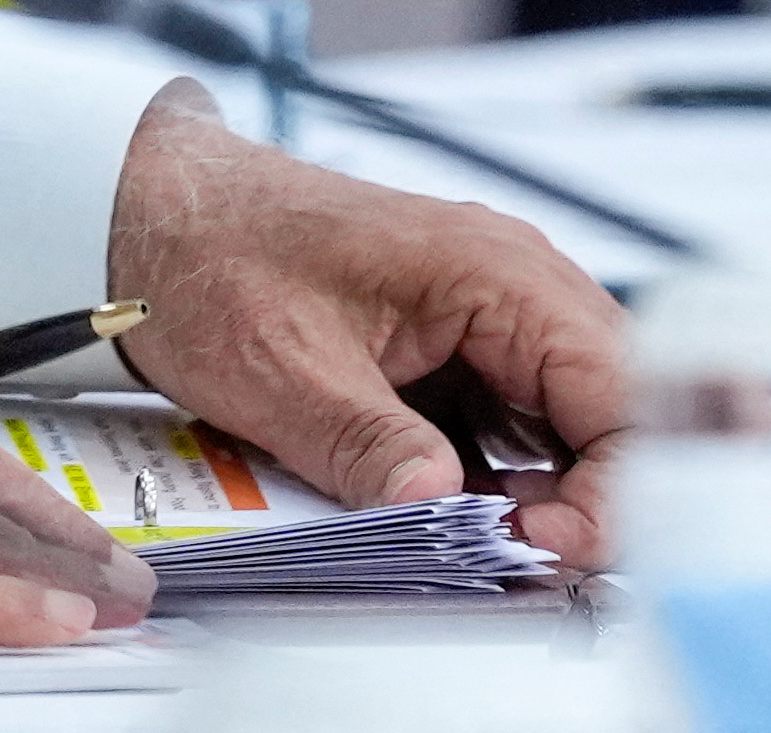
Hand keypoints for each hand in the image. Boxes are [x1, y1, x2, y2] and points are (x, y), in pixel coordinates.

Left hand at [105, 82, 629, 563]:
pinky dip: (496, 479)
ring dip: (543, 496)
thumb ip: (369, 447)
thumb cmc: (208, 254)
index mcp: (495, 272)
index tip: (545, 545)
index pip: (627, 396)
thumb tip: (438, 512)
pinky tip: (454, 513)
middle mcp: (512, 289)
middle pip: (614, 416)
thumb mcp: (284, 370)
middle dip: (588, 500)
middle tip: (522, 559)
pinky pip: (509, 427)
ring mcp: (486, 319)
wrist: (144, 212)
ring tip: (485, 544)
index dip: (611, 487)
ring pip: (567, 429)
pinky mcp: (452, 351)